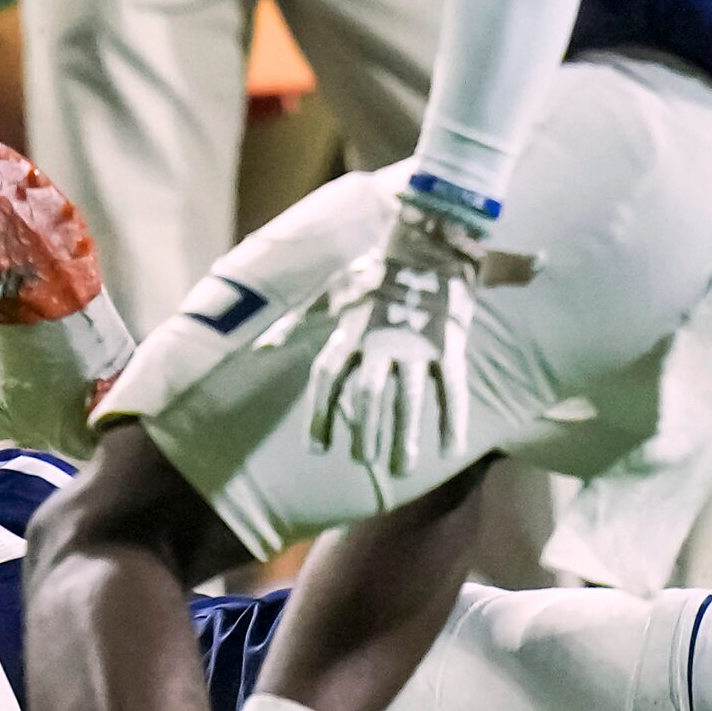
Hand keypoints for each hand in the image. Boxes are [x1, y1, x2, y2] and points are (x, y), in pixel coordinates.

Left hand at [306, 204, 479, 483]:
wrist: (427, 240)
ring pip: (408, 400)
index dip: (320, 414)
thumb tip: (259, 348)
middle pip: (366, 396)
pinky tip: (449, 450)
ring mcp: (417, 344)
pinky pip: (452, 389)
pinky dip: (451, 420)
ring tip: (401, 470)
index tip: (317, 449)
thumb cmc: (374, 270)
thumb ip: (294, 320)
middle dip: (362, 431)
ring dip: (403, 438)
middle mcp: (380, 341)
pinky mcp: (450, 344)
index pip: (327, 379)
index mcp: (350, 330)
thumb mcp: (329, 291)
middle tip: (361, 460)